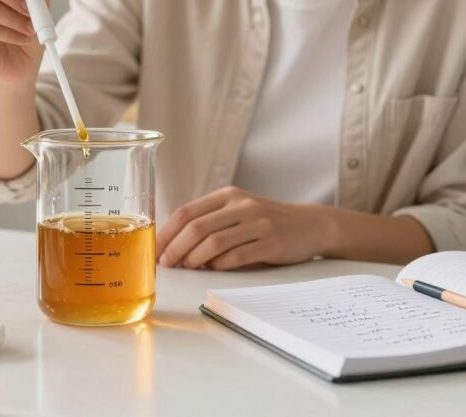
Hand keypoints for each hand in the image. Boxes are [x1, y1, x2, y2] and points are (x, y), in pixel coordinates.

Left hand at [156, 186, 333, 270]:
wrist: (310, 224)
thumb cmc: (266, 221)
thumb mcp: (238, 211)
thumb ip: (211, 222)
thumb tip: (175, 247)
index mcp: (228, 195)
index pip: (188, 212)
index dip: (166, 232)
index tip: (155, 249)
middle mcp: (241, 205)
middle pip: (197, 227)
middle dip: (175, 248)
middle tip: (166, 264)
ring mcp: (258, 223)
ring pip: (214, 242)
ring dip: (194, 259)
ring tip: (186, 268)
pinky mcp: (271, 242)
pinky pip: (237, 256)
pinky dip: (219, 265)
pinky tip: (212, 270)